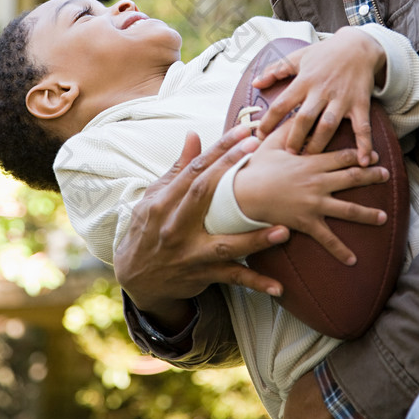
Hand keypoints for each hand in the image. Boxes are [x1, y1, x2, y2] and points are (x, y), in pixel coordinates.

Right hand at [113, 125, 290, 331]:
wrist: (135, 278)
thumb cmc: (149, 230)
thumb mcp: (155, 198)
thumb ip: (178, 169)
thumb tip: (194, 134)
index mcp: (163, 203)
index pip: (193, 170)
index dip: (218, 149)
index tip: (243, 131)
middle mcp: (175, 227)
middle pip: (204, 194)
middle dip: (230, 170)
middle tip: (257, 150)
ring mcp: (189, 253)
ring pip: (224, 245)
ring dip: (255, 239)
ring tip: (284, 230)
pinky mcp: (201, 275)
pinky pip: (232, 279)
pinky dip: (255, 283)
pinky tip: (279, 286)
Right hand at [234, 123, 388, 264]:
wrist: (242, 194)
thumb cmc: (256, 167)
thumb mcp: (272, 143)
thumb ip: (288, 128)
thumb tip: (298, 112)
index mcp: (311, 163)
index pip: (342, 157)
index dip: (360, 155)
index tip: (374, 155)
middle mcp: (317, 183)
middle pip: (351, 178)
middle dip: (371, 177)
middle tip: (386, 175)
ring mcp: (314, 204)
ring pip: (347, 209)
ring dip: (367, 214)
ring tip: (384, 217)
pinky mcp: (306, 222)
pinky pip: (326, 238)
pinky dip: (340, 249)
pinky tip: (353, 260)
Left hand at [253, 28, 386, 158]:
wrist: (358, 46)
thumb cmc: (325, 53)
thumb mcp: (299, 57)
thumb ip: (276, 70)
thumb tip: (256, 83)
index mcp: (304, 81)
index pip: (281, 104)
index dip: (269, 121)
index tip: (260, 137)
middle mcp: (322, 91)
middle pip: (304, 118)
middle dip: (294, 138)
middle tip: (288, 154)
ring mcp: (342, 98)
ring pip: (328, 125)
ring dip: (319, 144)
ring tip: (310, 160)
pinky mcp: (360, 103)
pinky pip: (362, 127)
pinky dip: (364, 144)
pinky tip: (362, 161)